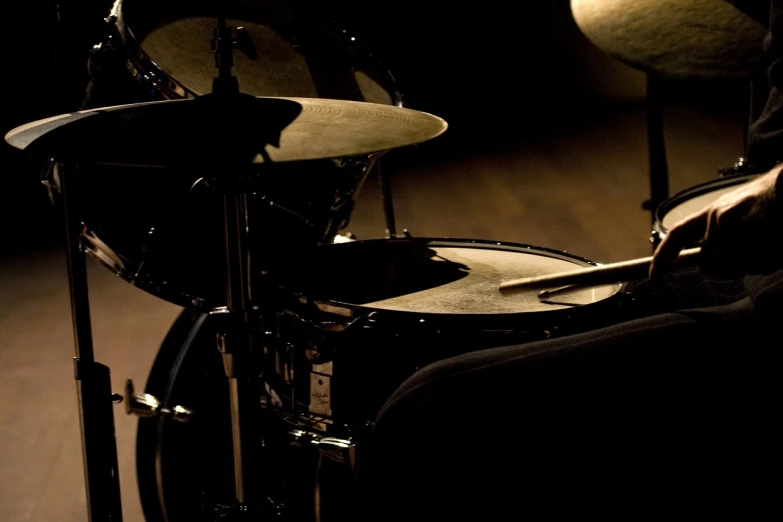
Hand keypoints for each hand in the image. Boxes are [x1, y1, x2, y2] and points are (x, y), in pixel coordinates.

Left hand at [650, 166, 782, 278]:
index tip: (654, 275)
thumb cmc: (774, 201)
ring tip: (768, 240)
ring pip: (733, 267)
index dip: (663, 256)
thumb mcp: (741, 213)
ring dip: (752, 263)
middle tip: (753, 251)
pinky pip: (755, 264)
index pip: (678, 234)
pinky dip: (767, 261)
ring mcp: (734, 225)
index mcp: (714, 212)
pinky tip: (775, 241)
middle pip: (710, 264)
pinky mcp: (751, 232)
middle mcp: (718, 218)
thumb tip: (708, 264)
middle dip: (729, 267)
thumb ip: (721, 235)